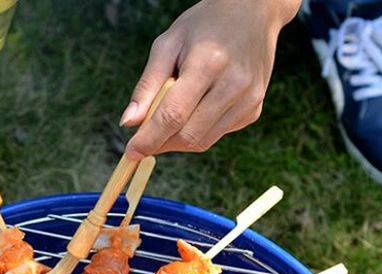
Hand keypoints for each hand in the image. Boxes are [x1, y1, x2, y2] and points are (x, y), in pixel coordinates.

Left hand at [120, 0, 300, 157]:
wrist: (252, 12)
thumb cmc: (203, 27)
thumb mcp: (167, 45)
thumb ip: (146, 86)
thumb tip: (127, 123)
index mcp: (208, 63)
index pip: (173, 115)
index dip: (149, 139)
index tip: (131, 152)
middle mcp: (234, 84)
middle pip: (187, 135)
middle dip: (161, 143)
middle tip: (145, 137)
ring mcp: (248, 99)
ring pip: (202, 142)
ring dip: (177, 141)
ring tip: (170, 120)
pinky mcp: (254, 109)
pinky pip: (216, 135)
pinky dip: (198, 131)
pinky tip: (197, 109)